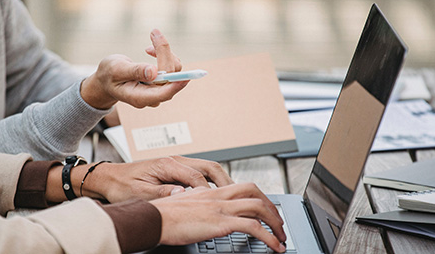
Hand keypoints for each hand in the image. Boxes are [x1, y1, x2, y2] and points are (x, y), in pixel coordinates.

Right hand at [80, 29, 185, 109]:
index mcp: (139, 97)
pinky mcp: (162, 82)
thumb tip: (153, 72)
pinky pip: (171, 67)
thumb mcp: (116, 70)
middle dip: (164, 53)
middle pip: (170, 77)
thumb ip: (134, 71)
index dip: (175, 84)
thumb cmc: (109, 75)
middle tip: (154, 32)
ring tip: (150, 39)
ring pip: (174, 70)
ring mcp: (158, 90)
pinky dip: (164, 54)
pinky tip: (150, 50)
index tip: (186, 77)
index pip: (163, 93)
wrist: (107, 79)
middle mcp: (152, 96)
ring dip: (164, 51)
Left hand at [82, 156, 234, 201]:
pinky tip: (215, 194)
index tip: (218, 204)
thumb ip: (163, 193)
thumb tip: (183, 195)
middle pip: (210, 167)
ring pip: (208, 168)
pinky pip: (200, 173)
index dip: (210, 191)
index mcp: (167, 164)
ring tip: (232, 196)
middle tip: (237, 198)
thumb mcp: (140, 193)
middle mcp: (175, 160)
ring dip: (221, 181)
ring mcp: (176, 164)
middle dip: (226, 182)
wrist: (108, 178)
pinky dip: (212, 182)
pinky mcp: (175, 170)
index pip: (198, 176)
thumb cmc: (121, 185)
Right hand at [150, 183, 286, 252]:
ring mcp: (221, 208)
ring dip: (275, 223)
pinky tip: (274, 246)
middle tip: (278, 223)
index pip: (242, 187)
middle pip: (255, 192)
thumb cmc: (161, 215)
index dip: (258, 197)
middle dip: (272, 207)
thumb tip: (199, 206)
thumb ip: (195, 202)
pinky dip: (269, 237)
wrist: (152, 219)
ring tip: (281, 238)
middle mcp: (218, 196)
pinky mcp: (221, 223)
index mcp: (210, 192)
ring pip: (259, 208)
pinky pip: (253, 227)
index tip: (265, 210)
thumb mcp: (182, 203)